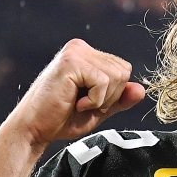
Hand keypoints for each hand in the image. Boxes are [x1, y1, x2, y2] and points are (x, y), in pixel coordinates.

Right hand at [5, 39, 145, 148]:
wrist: (34, 129)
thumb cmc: (62, 119)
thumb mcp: (99, 109)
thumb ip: (120, 99)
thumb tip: (141, 90)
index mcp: (86, 54)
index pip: (123, 69)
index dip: (113, 93)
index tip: (88, 102)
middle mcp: (80, 47)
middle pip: (123, 71)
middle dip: (110, 96)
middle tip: (83, 104)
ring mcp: (75, 51)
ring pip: (117, 76)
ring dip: (102, 99)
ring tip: (78, 102)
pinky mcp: (71, 62)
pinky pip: (103, 82)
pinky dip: (94, 100)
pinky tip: (74, 102)